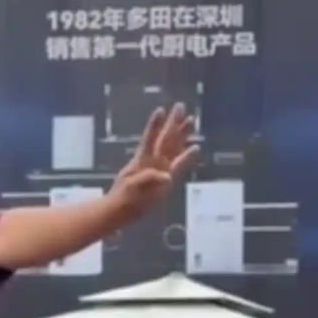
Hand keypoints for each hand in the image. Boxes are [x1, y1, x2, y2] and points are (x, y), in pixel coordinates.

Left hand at [109, 103, 197, 217]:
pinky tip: (195, 148)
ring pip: (173, 147)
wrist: (123, 211)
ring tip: (191, 120)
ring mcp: (160, 168)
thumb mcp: (133, 188)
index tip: (160, 110)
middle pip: (166, 138)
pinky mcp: (166, 178)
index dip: (155, 125)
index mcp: (142, 160)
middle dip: (173, 123)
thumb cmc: (124, 198)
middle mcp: (153, 161)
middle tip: (181, 106)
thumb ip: (149, 180)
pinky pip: (179, 165)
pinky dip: (187, 156)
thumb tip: (168, 176)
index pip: (150, 138)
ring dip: (181, 134)